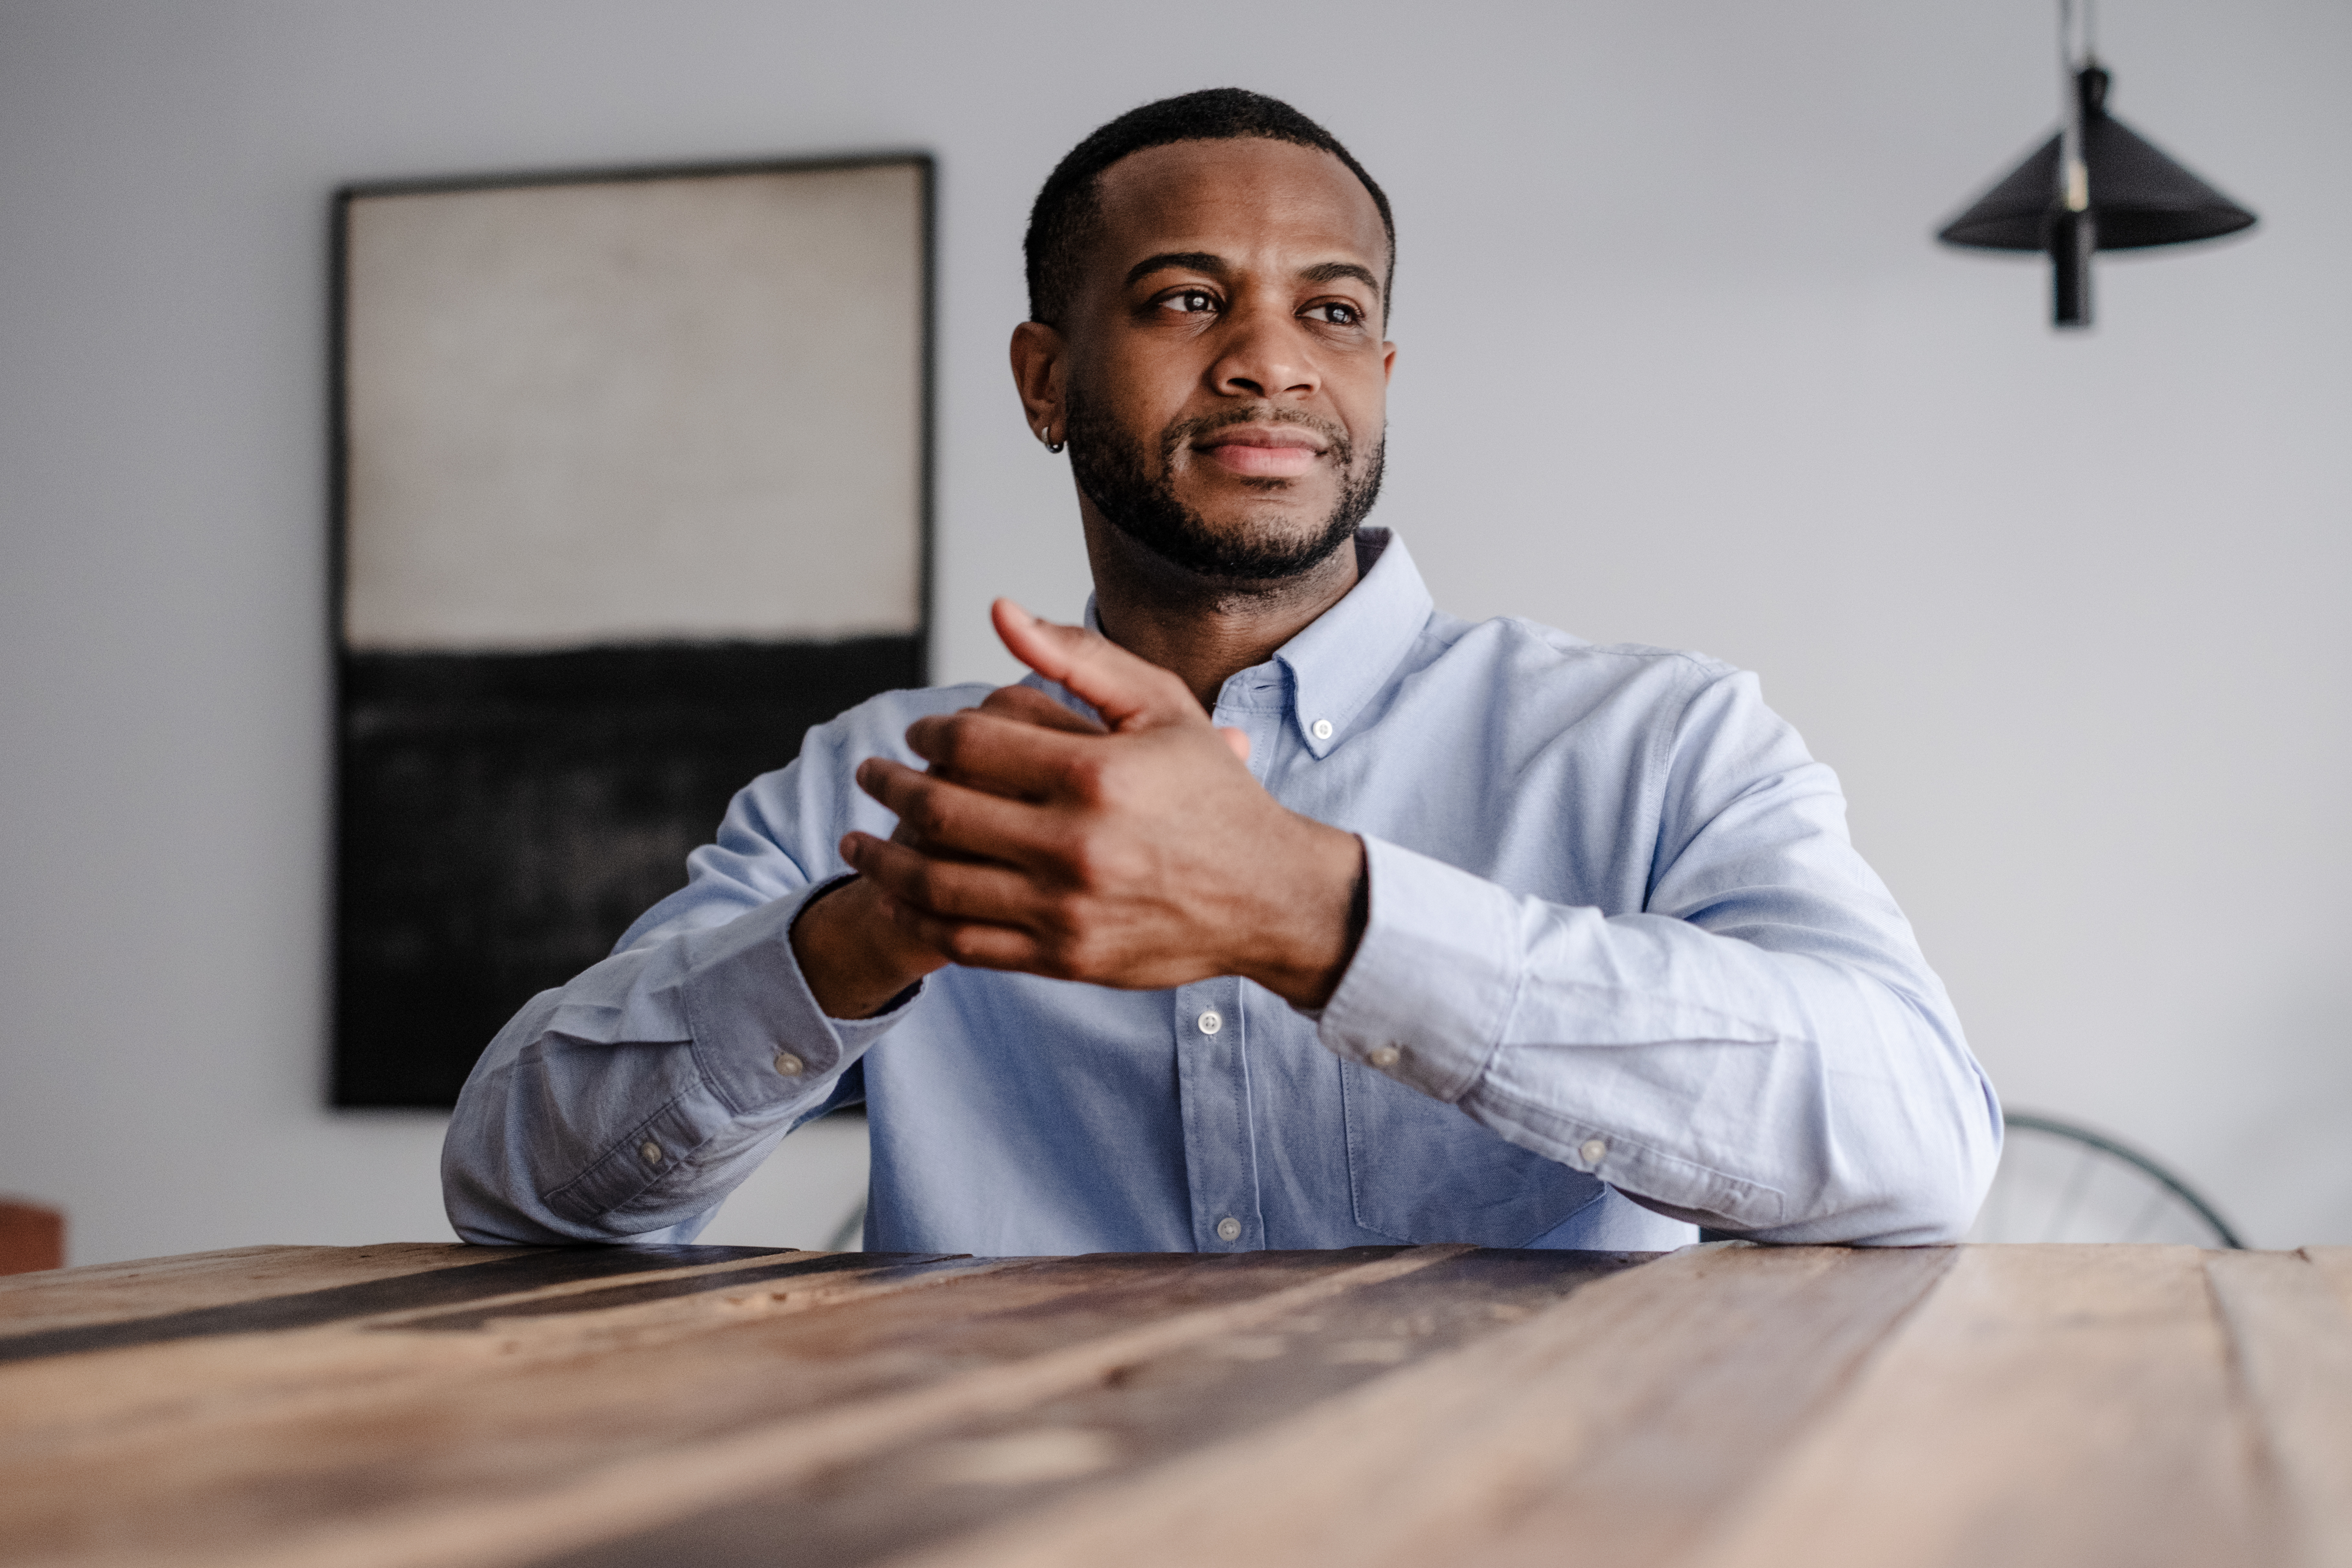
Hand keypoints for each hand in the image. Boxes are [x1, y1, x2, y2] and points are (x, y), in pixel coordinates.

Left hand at [842, 601, 1366, 1006]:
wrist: (1267, 897)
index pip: (971, 739)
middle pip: (940, 807)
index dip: (930, 730)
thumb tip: (999, 612)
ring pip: (936, 882)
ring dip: (880, 858)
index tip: (918, 730)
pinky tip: (898, 894)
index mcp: (1094, 774)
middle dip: (889, 785)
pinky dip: (919, 917)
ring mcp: (1066, 909)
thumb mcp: (1161, 707)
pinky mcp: (1064, 958)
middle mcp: (1075, 844)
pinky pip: (965, 941)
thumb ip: (1077, 658)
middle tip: (870, 774)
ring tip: (855, 838)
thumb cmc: (1212, 792)